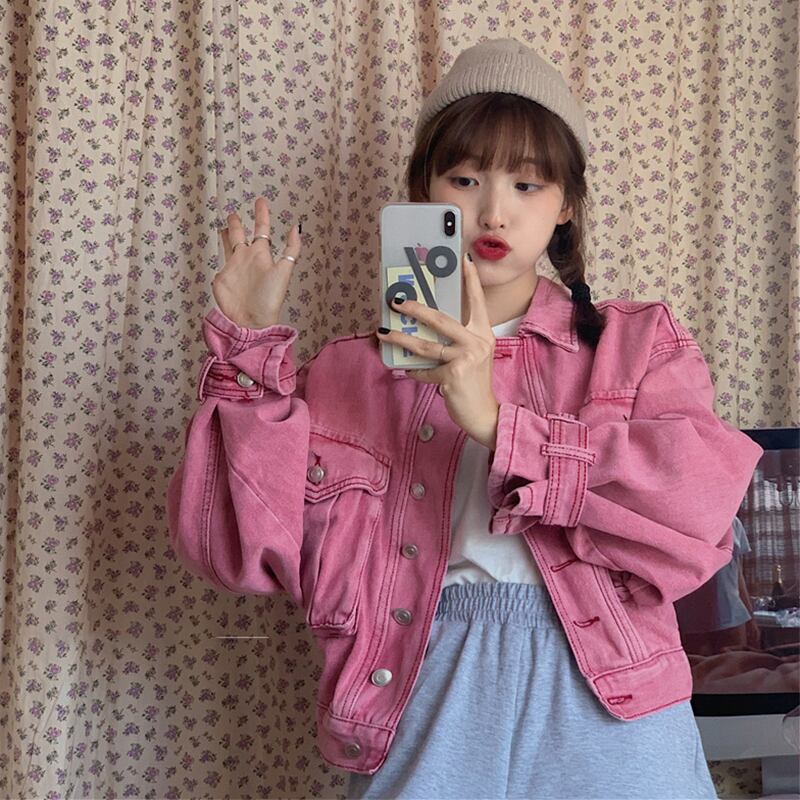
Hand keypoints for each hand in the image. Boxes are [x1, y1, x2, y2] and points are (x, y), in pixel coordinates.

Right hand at [212, 197, 301, 328]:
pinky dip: (220, 255)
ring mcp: (233, 267)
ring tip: (224, 225)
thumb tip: (296, 227)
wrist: (250, 320)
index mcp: (262, 255)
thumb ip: (291, 249)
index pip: (261, 229)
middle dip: (238, 224)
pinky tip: (219, 254)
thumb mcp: (284, 271)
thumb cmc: (269, 299)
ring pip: (229, 246)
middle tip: (233, 213)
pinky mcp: (221, 277)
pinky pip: (221, 263)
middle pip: (241, 235)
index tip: (261, 201)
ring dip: (227, 235)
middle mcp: (247, 258)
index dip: (261, 215)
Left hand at [376, 254, 499, 448]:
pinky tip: (406, 371)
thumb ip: (457, 341)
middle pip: (441, 320)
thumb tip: (426, 328)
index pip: (477, 302)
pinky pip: (425, 370)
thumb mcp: (473, 357)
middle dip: (416, 309)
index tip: (464, 260)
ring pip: (426, 345)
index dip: (471, 282)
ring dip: (401, 339)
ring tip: (383, 332)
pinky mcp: (453, 376)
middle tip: (396, 301)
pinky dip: (414, 371)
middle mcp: (477, 342)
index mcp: (483, 334)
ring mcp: (465, 359)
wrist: (483, 414)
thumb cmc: (474, 383)